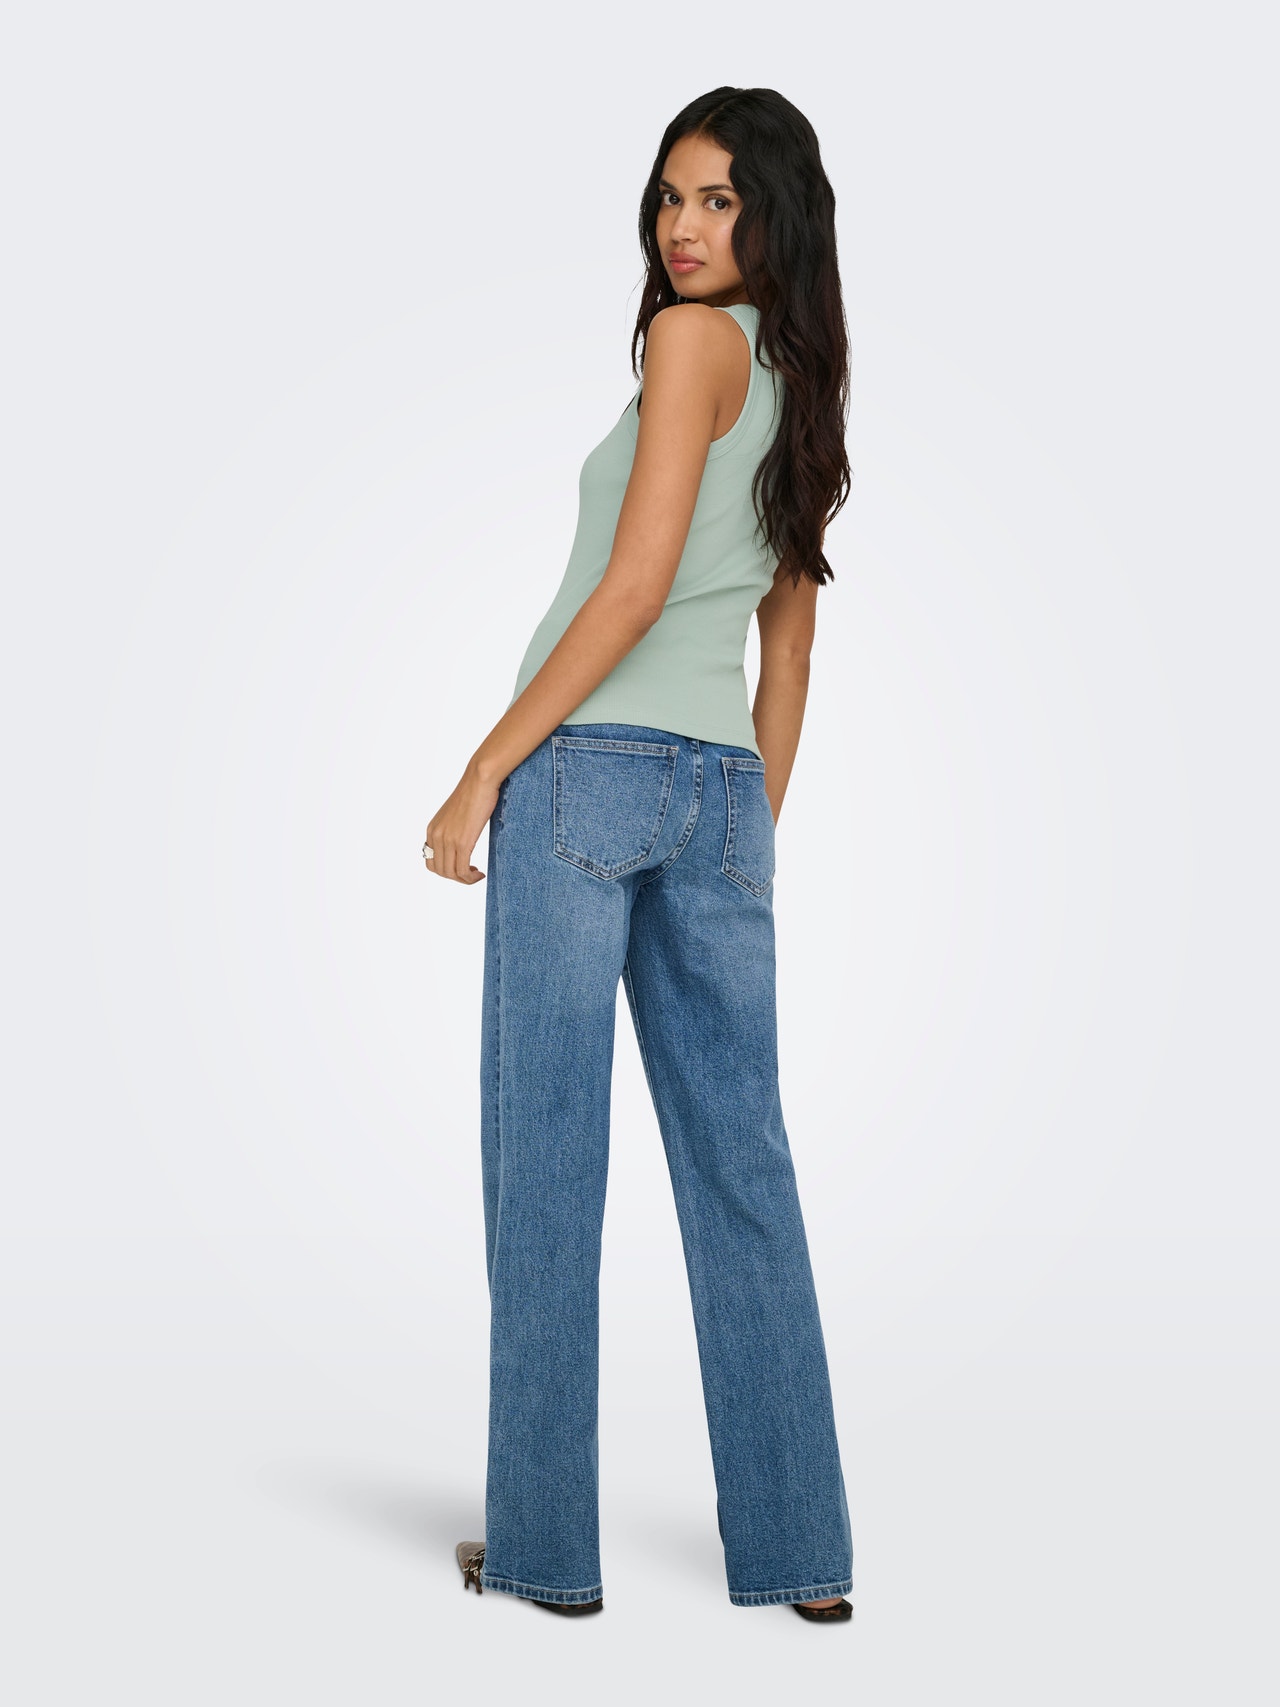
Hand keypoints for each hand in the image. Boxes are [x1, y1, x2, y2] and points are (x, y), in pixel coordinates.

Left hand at [423, 767, 500, 884]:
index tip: (463, 867)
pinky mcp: (462, 842)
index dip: (446, 870)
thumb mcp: (456, 814)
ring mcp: (448, 840)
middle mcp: (436, 836)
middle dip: (456, 877)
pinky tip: (480, 874)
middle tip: (471, 874)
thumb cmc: (474, 793)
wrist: (480, 780)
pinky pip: (461, 870)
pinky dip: (470, 878)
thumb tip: (462, 840)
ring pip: (450, 873)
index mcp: (432, 830)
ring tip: (477, 875)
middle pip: (439, 871)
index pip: (431, 861)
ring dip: (464, 880)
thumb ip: (453, 828)